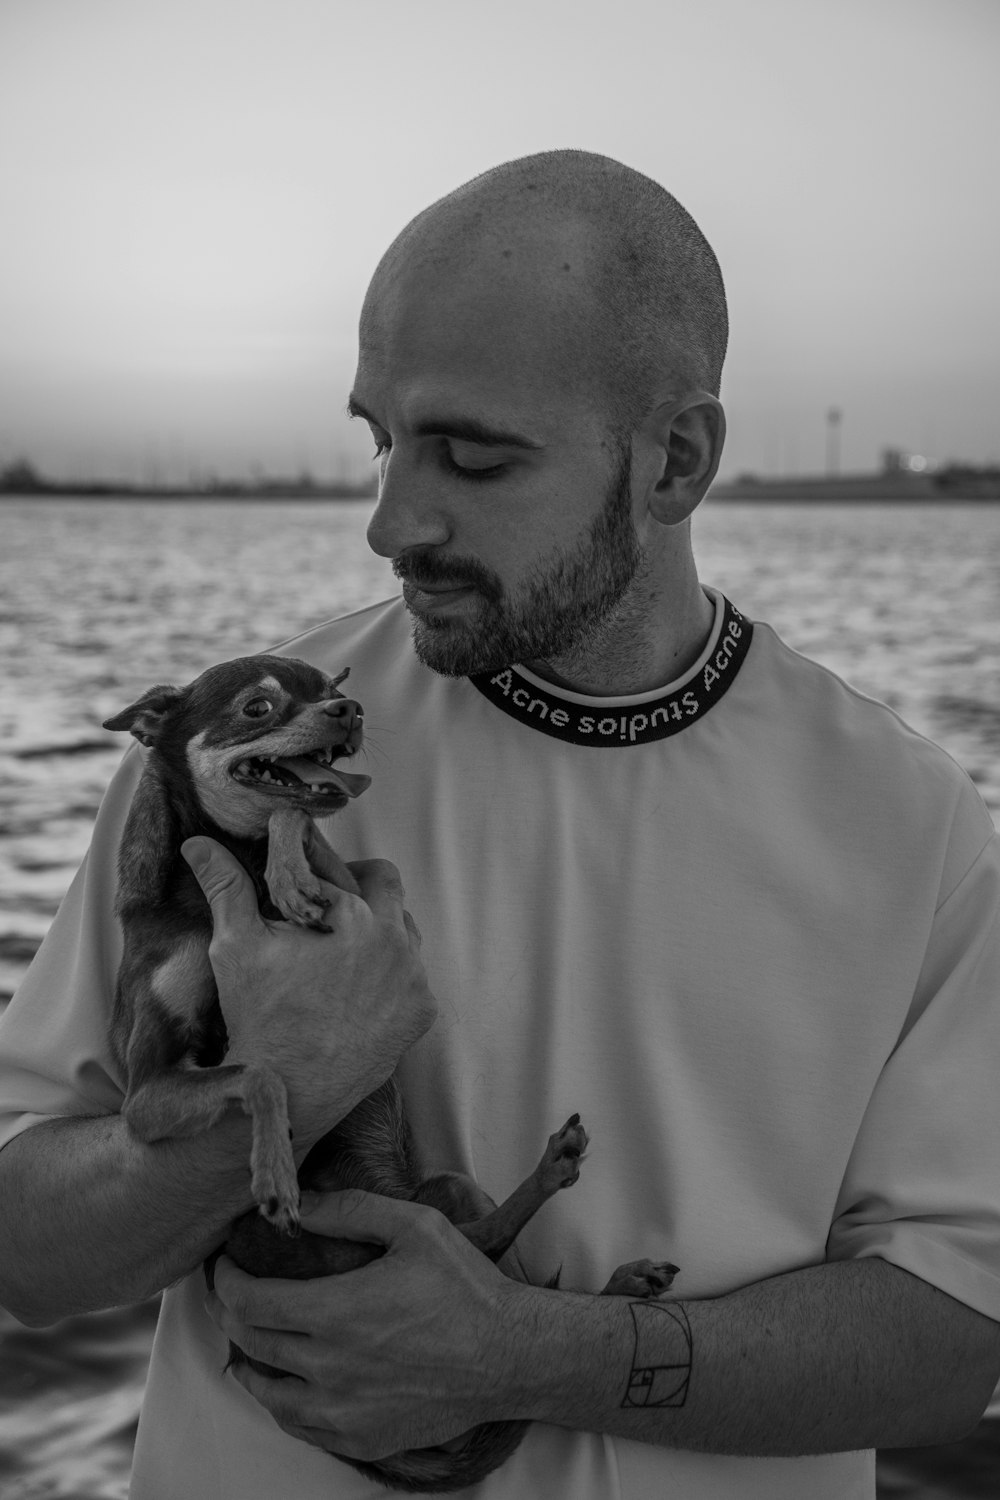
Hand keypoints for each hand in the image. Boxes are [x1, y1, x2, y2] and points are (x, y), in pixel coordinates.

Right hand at [182, 840, 435, 1147]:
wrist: (286, 1091)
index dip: (318, 871)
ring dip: (378, 932)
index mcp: (352, 912)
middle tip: (325, 911)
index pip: (340, 867)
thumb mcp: (234, 945)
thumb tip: (198, 844)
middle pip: (385, 887)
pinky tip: (357, 991)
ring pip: (404, 931)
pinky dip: (391, 977)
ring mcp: (414, 978)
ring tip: (338, 953)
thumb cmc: (257, 1016)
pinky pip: (413, 976)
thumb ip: (225, 886)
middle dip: (358, 889)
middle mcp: (394, 939)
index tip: (305, 884)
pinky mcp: (421, 1012)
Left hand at [204, 1189, 528, 1460]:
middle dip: (227, 1311)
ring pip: (266, 1393)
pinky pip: (299, 1427)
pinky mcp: (360, 1440)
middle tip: (227, 1291)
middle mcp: (329, 1368)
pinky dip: (281, 1401)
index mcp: (336, 1313)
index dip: (225, 1280)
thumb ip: (351, 1210)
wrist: (509, 1357)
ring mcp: (342, 1412)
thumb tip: (299, 1205)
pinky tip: (288, 1381)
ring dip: (247, 1361)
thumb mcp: (414, 1227)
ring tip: (248, 1337)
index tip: (225, 1264)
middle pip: (249, 1342)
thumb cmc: (465, 1288)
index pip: (248, 1301)